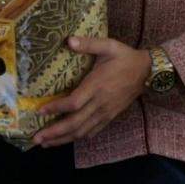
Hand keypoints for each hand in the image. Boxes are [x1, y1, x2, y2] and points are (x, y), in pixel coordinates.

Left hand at [32, 36, 150, 147]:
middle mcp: (100, 103)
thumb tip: (69, 40)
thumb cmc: (125, 57)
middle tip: (35, 139)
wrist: (148, 72)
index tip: (39, 111)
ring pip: (82, 131)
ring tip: (44, 143)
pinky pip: (92, 131)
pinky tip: (65, 140)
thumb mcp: (109, 45)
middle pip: (75, 123)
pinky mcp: (110, 117)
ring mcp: (106, 113)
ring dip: (63, 139)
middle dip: (54, 132)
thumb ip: (89, 43)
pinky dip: (77, 137)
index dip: (56, 109)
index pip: (74, 103)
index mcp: (97, 86)